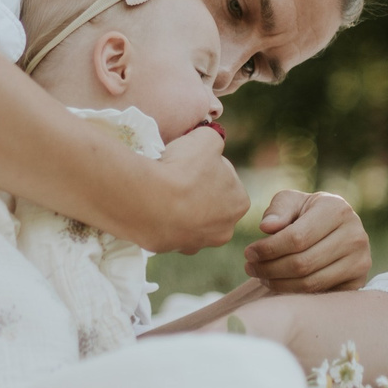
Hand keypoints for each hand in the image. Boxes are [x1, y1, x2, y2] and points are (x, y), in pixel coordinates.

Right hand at [134, 129, 251, 253]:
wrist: (148, 200)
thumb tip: (210, 143)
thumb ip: (214, 139)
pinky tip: (152, 204)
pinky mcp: (169, 249)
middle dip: (195, 192)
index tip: (191, 163)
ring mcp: (196, 244)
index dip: (207, 168)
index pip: (226, 179)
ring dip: (178, 207)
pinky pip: (166, 229)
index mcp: (239, 203)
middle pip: (209, 203)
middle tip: (176, 176)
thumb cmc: (184, 169)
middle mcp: (223, 230)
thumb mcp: (206, 138)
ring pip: (188, 220)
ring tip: (161, 190)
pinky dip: (160, 218)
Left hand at [243, 190, 372, 291]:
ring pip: (310, 282)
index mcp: (337, 209)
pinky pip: (320, 293)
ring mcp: (360, 260)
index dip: (268, 249)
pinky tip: (279, 283)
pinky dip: (295, 292)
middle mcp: (355, 235)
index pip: (296, 238)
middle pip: (302, 263)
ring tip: (261, 276)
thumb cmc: (307, 213)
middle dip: (269, 268)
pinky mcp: (358, 281)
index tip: (248, 252)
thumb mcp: (292, 202)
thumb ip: (278, 210)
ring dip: (278, 283)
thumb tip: (267, 228)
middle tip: (250, 267)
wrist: (337, 228)